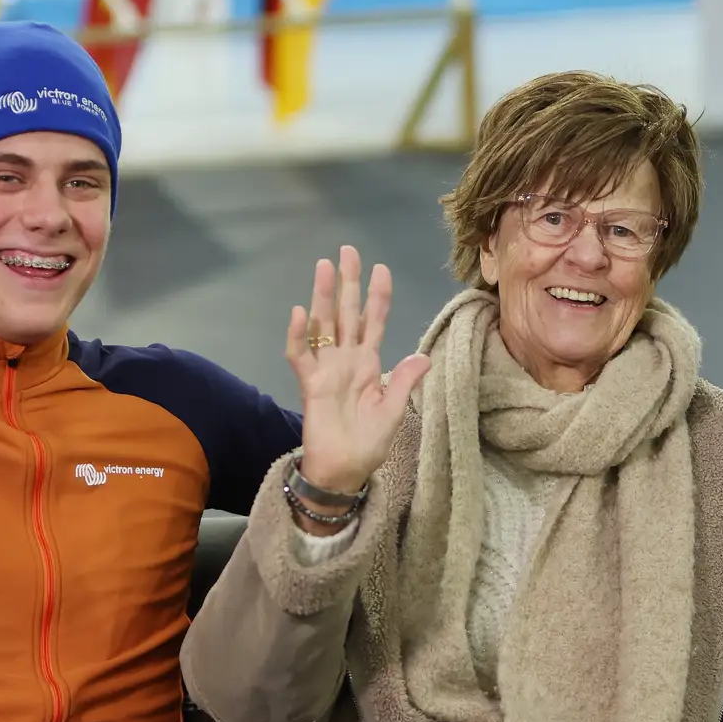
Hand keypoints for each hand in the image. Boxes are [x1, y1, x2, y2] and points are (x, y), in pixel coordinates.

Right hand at [287, 245, 429, 500]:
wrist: (344, 471)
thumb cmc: (368, 444)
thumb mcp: (394, 412)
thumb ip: (404, 382)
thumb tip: (423, 356)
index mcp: (369, 364)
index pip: (374, 322)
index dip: (377, 296)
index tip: (381, 268)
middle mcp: (346, 360)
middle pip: (347, 313)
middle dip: (348, 282)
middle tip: (347, 251)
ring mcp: (326, 369)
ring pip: (323, 325)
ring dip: (324, 296)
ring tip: (324, 267)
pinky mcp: (310, 384)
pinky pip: (301, 355)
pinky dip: (299, 334)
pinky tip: (300, 312)